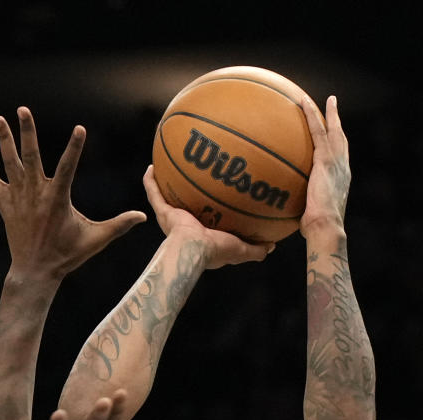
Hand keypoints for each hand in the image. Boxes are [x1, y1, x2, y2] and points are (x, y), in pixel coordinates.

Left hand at [0, 107, 145, 281]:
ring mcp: (18, 199)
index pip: (68, 167)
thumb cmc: (67, 256)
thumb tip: (144, 217)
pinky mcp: (5, 205)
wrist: (36, 273)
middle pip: (30, 156)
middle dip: (27, 132)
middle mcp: (35, 195)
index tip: (80, 128)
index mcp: (57, 200)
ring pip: (10, 164)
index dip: (74, 148)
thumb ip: (118, 225)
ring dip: (4, 140)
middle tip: (23, 109)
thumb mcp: (95, 240)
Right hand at [142, 165, 273, 269]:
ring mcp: (172, 218)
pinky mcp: (162, 213)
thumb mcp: (241, 250)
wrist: (193, 250)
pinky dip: (150, 181)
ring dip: (164, 183)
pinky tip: (151, 166)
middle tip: (193, 175)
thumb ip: (256, 249)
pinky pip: (154, 193)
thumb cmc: (216, 250)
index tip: (214, 196)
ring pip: (165, 197)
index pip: (205, 219)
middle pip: (184, 204)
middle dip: (185, 192)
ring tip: (166, 166)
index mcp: (201, 234)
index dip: (209, 209)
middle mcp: (185, 224)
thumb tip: (272, 246)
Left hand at [299, 94, 350, 234]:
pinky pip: (317, 131)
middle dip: (338, 124)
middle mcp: (343, 168)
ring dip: (329, 113)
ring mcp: (336, 162)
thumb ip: (302, 212)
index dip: (337, 147)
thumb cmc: (317, 231)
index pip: (339, 159)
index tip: (333, 138)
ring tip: (327, 100)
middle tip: (334, 109)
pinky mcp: (325, 159)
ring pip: (333, 130)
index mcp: (341, 181)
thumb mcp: (310, 219)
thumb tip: (287, 219)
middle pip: (341, 140)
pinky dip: (311, 115)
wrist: (325, 227)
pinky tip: (303, 102)